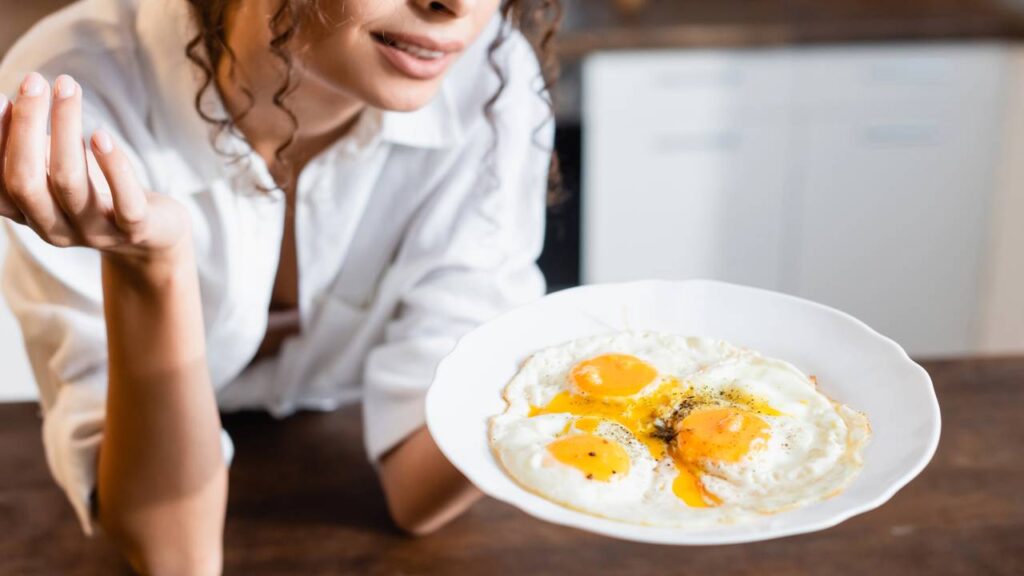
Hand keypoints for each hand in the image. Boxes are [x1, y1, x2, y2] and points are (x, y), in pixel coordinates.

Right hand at [0, 72, 189, 261]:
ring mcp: (95, 232)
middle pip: (25, 181)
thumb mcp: (58, 171)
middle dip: (25, 127)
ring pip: (69, 182)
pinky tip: (101, 134)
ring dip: (65, 128)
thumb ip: (31, 147)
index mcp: (29, 215)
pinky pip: (125, 202)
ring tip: (67, 88)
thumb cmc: (98, 192)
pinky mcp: (135, 230)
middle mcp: (54, 229)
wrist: (154, 235)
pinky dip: (112, 165)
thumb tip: (5, 99)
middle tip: (34, 81)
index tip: (0, 96)